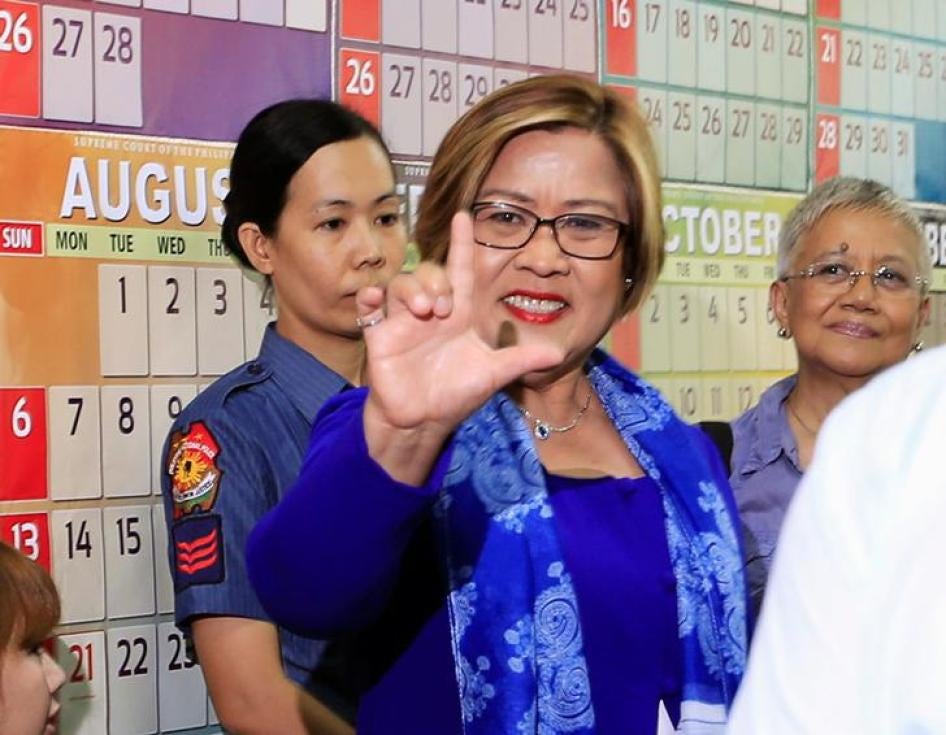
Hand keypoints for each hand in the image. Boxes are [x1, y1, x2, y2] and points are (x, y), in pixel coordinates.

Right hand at [357, 212, 563, 458]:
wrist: (423, 421)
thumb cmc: (455, 394)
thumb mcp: (492, 375)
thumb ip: (521, 359)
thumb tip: (560, 354)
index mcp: (458, 316)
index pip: (461, 271)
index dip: (462, 244)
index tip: (464, 216)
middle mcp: (430, 313)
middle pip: (429, 274)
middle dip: (436, 282)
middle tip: (443, 309)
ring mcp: (402, 323)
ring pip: (401, 284)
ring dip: (412, 290)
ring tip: (424, 313)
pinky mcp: (380, 337)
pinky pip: (369, 307)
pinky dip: (368, 298)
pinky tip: (373, 298)